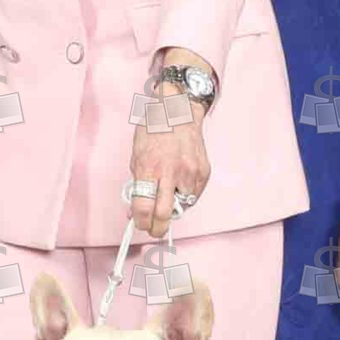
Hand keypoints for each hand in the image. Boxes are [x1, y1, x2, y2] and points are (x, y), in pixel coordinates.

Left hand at [128, 107, 210, 239]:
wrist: (179, 111)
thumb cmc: (154, 130)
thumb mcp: (136, 155)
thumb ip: (137, 184)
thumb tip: (135, 210)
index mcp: (149, 167)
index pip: (144, 207)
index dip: (141, 222)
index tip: (140, 225)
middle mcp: (171, 171)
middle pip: (164, 214)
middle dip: (157, 228)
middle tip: (154, 229)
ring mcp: (190, 173)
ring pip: (182, 206)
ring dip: (173, 207)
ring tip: (167, 194)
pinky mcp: (203, 173)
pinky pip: (193, 195)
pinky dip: (185, 196)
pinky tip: (179, 183)